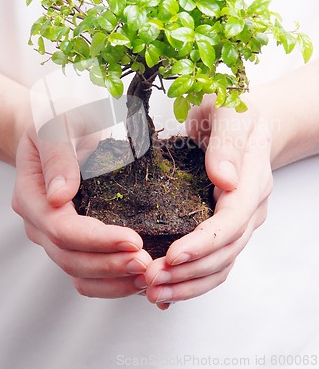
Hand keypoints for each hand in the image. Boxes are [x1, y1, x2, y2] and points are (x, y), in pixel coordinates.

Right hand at [12, 127, 151, 297]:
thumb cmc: (57, 120)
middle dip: (110, 265)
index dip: (98, 240)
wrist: (53, 127)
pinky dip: (111, 280)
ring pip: (78, 272)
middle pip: (70, 258)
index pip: (62, 229)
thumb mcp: (56, 126)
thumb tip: (60, 195)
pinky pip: (86, 271)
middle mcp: (40, 222)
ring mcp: (54, 234)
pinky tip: (137, 277)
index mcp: (32, 195)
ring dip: (113, 280)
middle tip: (147, 265)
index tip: (133, 240)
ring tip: (147, 277)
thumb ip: (58, 157)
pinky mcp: (72, 239)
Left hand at [144, 95, 272, 307]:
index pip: (233, 221)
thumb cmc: (233, 112)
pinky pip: (213, 262)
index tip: (174, 255)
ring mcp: (239, 221)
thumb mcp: (229, 114)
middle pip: (226, 252)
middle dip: (189, 272)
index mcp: (252, 181)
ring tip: (153, 292)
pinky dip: (191, 280)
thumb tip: (223, 178)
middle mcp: (249, 207)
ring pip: (220, 264)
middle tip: (151, 280)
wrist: (245, 122)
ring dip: (188, 284)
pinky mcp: (224, 227)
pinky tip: (166, 290)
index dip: (205, 242)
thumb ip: (227, 143)